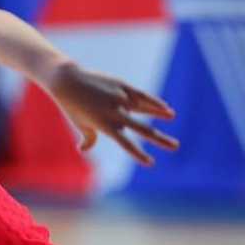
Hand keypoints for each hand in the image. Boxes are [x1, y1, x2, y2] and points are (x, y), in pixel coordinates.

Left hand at [47, 61, 177, 166]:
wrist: (68, 81)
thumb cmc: (72, 106)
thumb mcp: (80, 124)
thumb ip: (88, 138)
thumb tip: (83, 149)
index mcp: (105, 126)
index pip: (126, 143)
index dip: (139, 154)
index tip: (151, 163)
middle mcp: (114, 113)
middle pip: (142, 129)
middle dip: (160, 139)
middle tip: (175, 146)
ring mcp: (119, 98)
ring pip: (144, 108)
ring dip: (159, 113)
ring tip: (172, 117)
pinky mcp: (121, 85)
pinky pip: (141, 95)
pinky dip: (152, 101)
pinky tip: (163, 106)